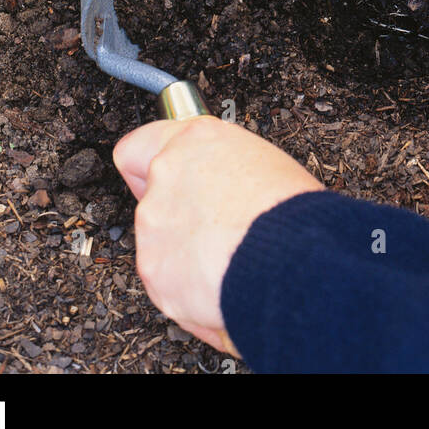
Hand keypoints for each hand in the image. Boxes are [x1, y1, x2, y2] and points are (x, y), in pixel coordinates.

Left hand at [113, 116, 321, 353]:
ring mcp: (154, 221)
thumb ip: (226, 170)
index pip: (139, 145)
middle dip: (176, 218)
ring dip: (182, 253)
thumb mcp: (265, 164)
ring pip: (158, 242)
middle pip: (151, 198)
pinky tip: (219, 285)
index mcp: (196, 139)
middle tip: (211, 232)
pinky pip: (165, 281)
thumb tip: (225, 189)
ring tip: (225, 262)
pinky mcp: (153, 267)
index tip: (154, 182)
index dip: (145, 169)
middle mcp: (167, 172)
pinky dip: (186, 289)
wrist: (290, 255)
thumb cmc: (289, 209)